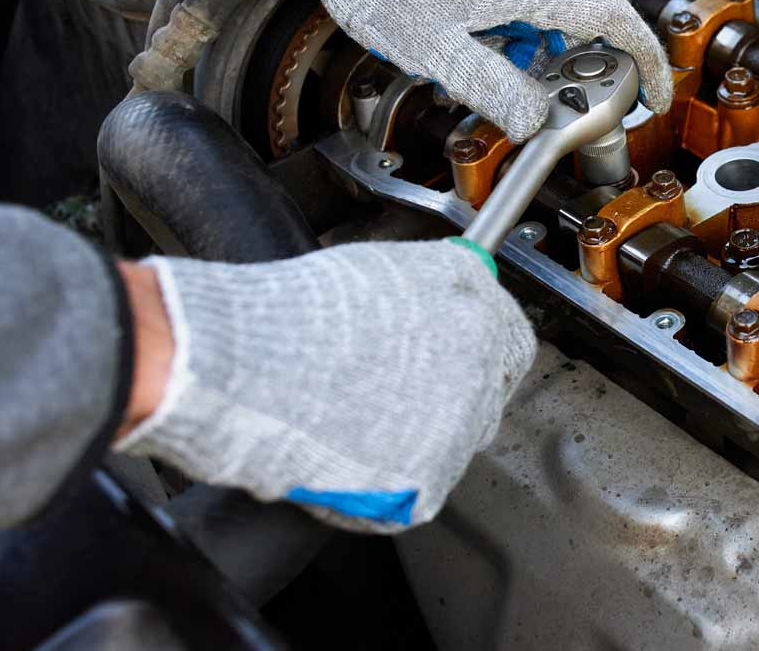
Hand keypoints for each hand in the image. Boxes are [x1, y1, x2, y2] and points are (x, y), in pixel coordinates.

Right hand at [115, 239, 535, 531]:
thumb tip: (435, 304)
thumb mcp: (377, 272)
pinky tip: (348, 455)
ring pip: (457, 440)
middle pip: (490, 390)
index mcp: (470, 295)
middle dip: (453, 397)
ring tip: (356, 424)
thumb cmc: (290, 314)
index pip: (509, 336)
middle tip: (397, 399)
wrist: (249, 364)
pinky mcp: (433, 477)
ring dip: (421, 438)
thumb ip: (428, 290)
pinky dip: (390, 483)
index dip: (481, 352)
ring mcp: (463, 418)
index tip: (460, 362)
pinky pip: (422, 487)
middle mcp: (480, 354)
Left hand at [257, 0, 673, 140]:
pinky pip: (509, 12)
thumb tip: (534, 121)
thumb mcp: (436, 51)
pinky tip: (455, 53)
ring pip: (536, 25)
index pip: (612, 19)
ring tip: (470, 76)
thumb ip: (495, 89)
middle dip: (561, 75)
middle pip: (574, 30)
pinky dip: (500, 42)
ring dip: (520, 61)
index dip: (644, 58)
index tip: (654, 92)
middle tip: (532, 109)